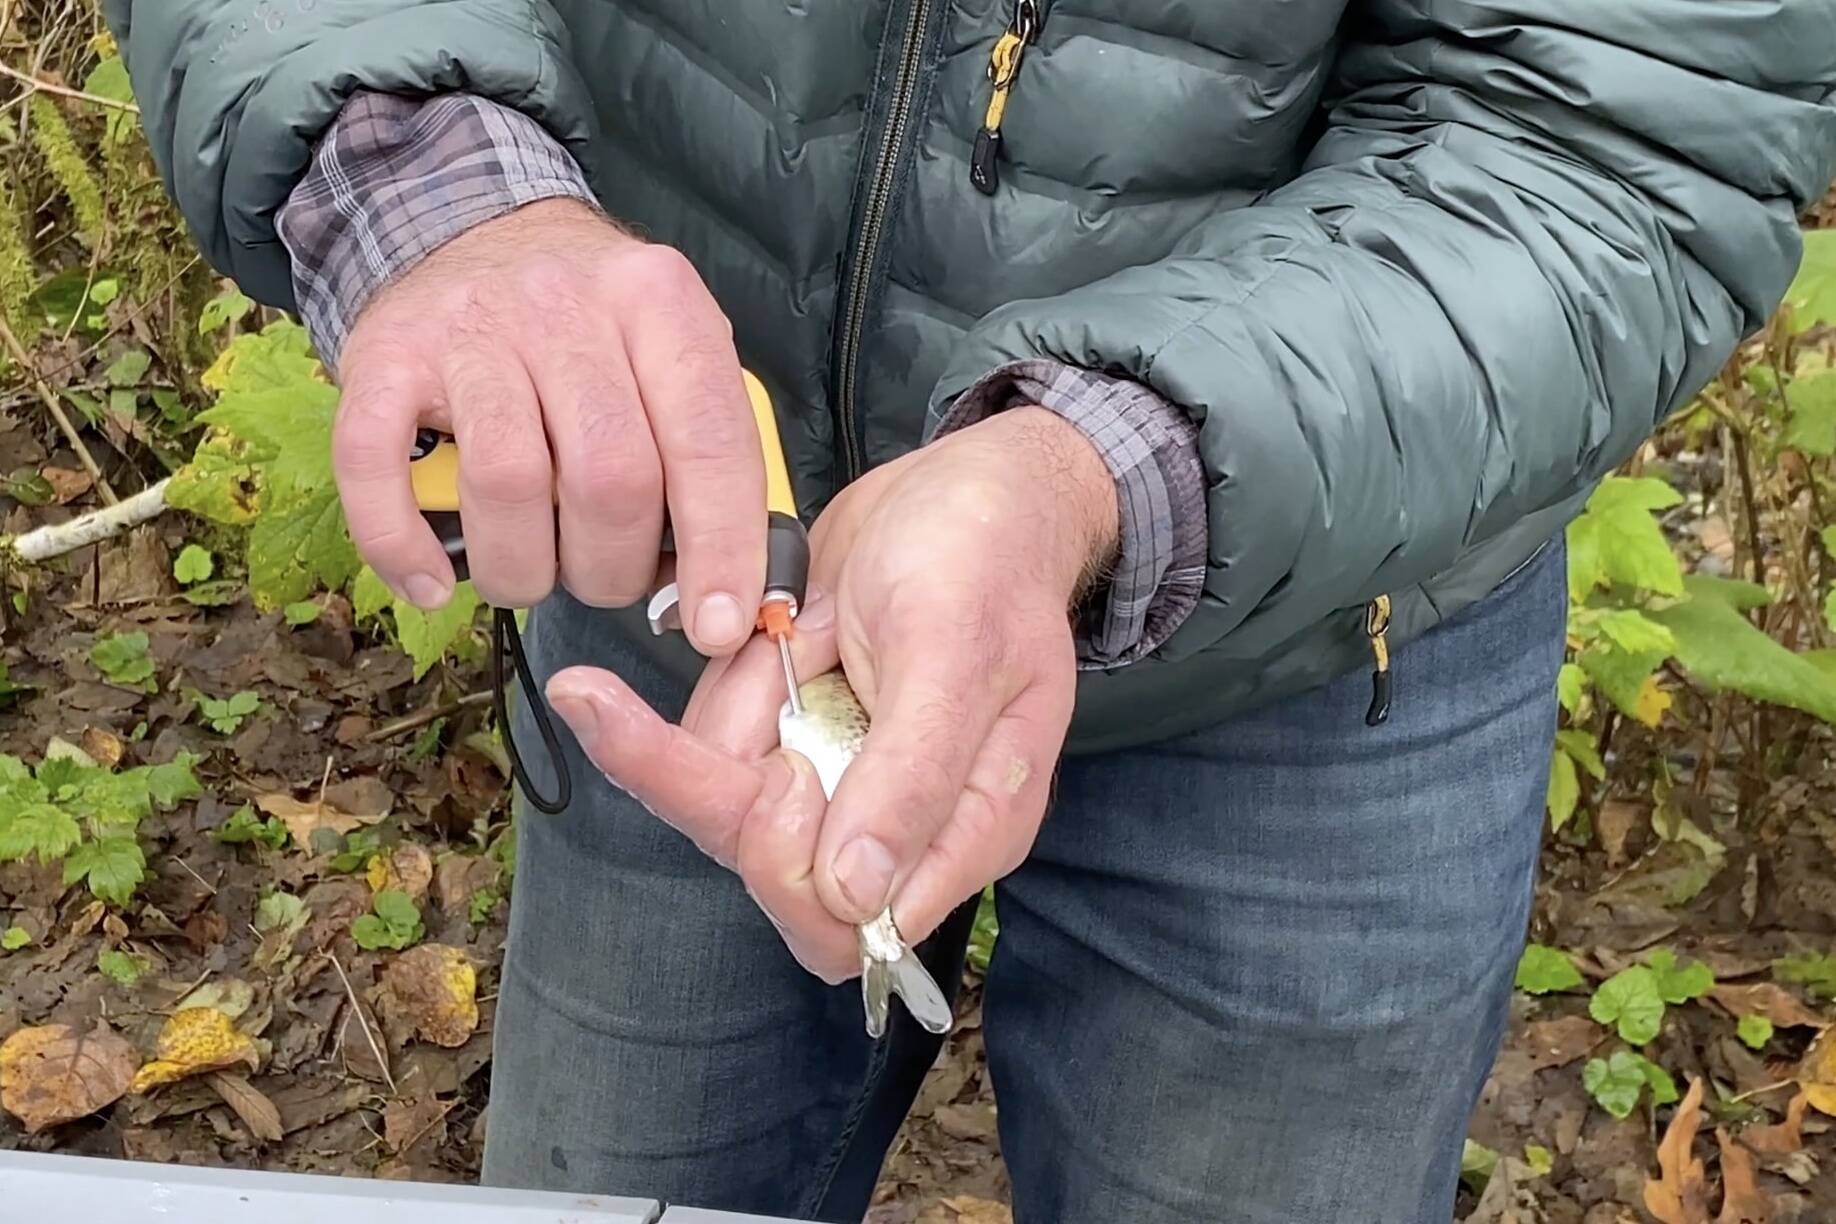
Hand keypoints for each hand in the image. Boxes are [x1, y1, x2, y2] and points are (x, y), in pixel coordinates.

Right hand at [331, 197, 765, 655]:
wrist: (468, 226)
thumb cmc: (591, 329)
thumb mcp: (672, 355)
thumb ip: (708, 451)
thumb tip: (726, 589)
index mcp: (661, 304)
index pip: (708, 440)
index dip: (721, 547)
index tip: (719, 625)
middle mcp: (567, 306)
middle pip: (611, 476)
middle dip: (614, 567)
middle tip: (605, 579)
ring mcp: (469, 327)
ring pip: (510, 482)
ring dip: (525, 569)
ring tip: (532, 576)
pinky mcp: (382, 355)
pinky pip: (377, 465)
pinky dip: (402, 544)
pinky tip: (433, 581)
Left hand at [546, 407, 1117, 979]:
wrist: (961, 487)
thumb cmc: (985, 556)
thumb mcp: (956, 652)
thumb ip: (913, 776)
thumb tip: (861, 896)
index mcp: (963, 829)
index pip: (843, 921)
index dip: (789, 863)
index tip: (787, 774)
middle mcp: (894, 824)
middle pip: (767, 870)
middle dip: (732, 779)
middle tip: (768, 669)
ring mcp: (836, 780)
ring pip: (722, 802)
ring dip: (734, 709)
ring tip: (801, 624)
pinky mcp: (789, 736)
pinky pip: (712, 744)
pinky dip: (725, 683)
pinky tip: (777, 621)